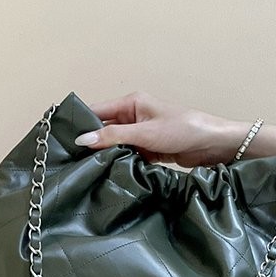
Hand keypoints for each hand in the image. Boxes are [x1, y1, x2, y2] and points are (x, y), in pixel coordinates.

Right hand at [75, 91, 242, 167]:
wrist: (211, 145)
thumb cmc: (182, 130)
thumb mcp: (144, 133)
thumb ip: (112, 136)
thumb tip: (82, 140)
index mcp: (131, 103)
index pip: (97, 111)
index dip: (81, 124)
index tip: (64, 139)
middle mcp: (133, 116)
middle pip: (104, 130)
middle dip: (92, 143)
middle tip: (73, 160)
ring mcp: (140, 134)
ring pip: (115, 145)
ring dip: (107, 155)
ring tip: (89, 169)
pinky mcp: (147, 149)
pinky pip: (127, 155)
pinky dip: (121, 163)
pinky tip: (110, 173)